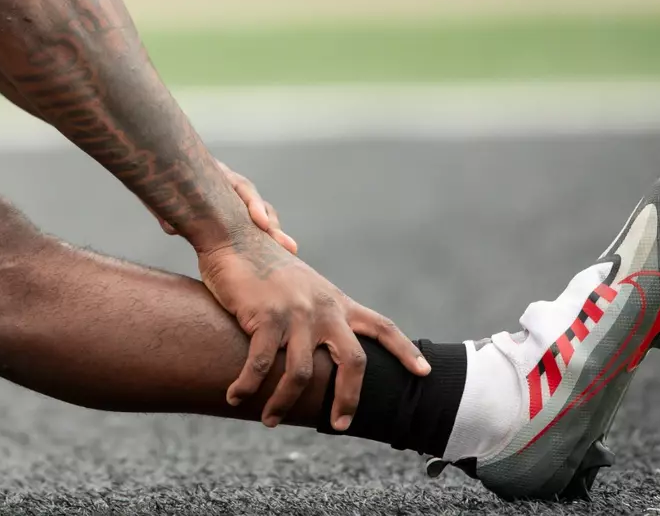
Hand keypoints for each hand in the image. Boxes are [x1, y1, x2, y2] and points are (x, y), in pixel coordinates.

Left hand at [156, 162, 296, 253]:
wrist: (168, 177)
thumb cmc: (168, 182)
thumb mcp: (167, 193)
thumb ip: (170, 210)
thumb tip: (171, 228)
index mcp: (220, 176)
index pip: (242, 188)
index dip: (253, 205)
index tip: (260, 223)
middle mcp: (233, 190)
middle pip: (258, 204)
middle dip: (271, 224)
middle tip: (285, 244)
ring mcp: (237, 205)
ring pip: (261, 218)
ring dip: (275, 234)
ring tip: (290, 250)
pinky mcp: (237, 222)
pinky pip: (255, 231)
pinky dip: (265, 243)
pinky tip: (281, 257)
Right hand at [197, 234, 429, 428]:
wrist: (234, 235)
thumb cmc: (262, 262)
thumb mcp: (301, 283)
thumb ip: (314, 306)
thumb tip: (316, 329)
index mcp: (336, 302)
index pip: (381, 327)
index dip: (405, 351)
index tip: (425, 373)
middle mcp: (323, 309)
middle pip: (353, 361)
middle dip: (348, 399)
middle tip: (339, 424)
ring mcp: (295, 313)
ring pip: (300, 374)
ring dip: (282, 403)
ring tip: (269, 420)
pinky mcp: (265, 316)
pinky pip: (261, 365)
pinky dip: (247, 386)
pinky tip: (235, 397)